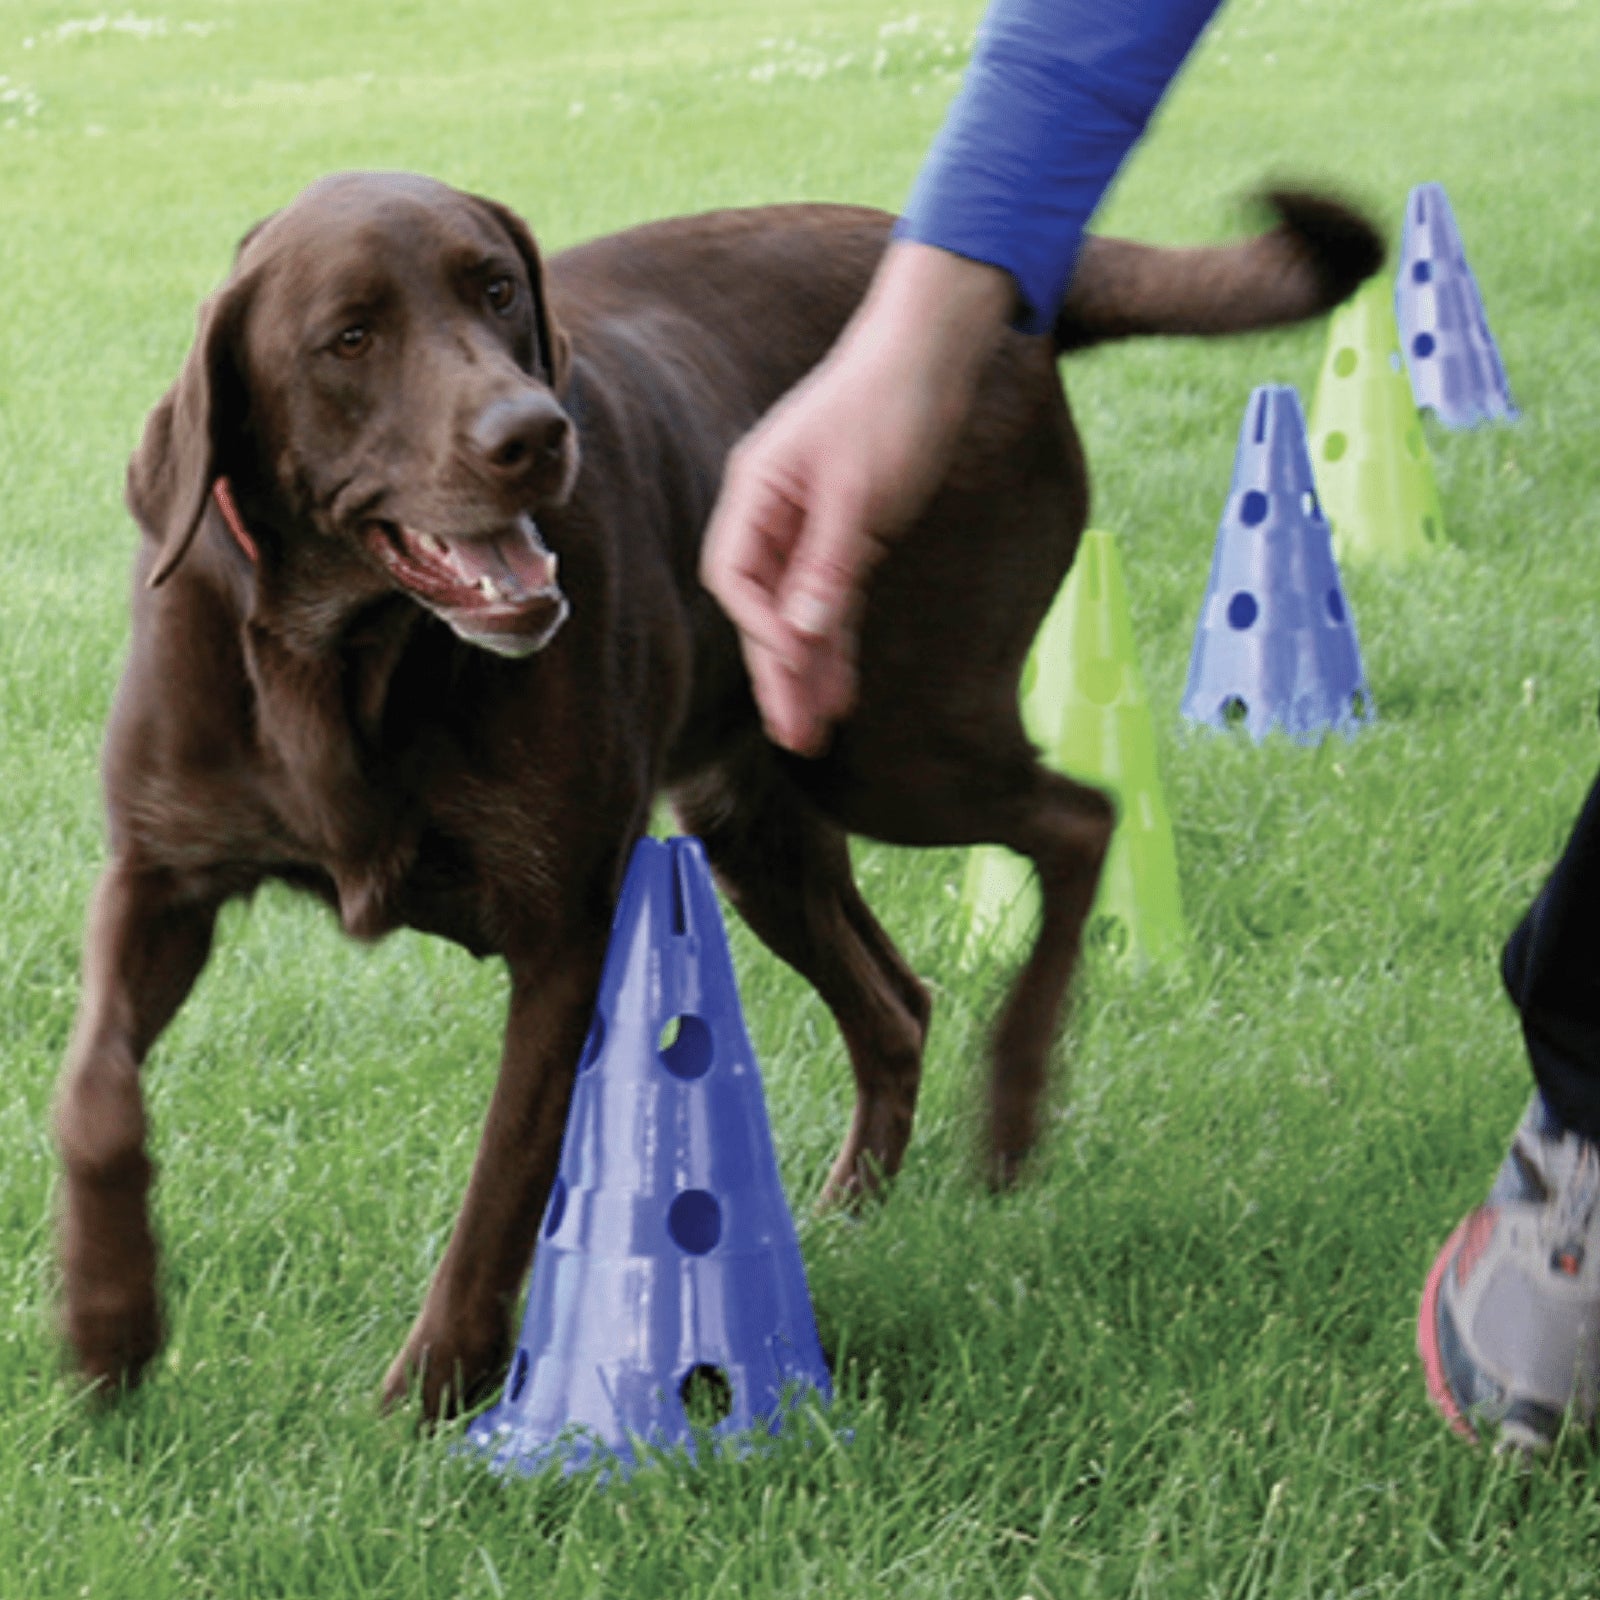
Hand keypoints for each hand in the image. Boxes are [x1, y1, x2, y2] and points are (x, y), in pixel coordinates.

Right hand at [702, 242, 1012, 754]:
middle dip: (779, 672)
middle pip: (763, 607)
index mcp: (756, 493)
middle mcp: (772, 513)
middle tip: (794, 737)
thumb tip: (803, 636)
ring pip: (800, 612)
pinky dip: (838, 642)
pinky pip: (833, 600)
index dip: (761, 627)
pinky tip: (843, 688)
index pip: (735, 577)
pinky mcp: (847, 533)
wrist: (934, 351)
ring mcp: (808, 525)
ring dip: (809, 670)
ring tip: (815, 733)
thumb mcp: (860, 493)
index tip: (794, 663)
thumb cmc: (891, 405)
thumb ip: (829, 566)